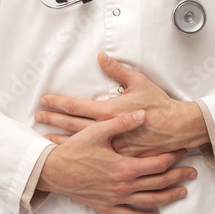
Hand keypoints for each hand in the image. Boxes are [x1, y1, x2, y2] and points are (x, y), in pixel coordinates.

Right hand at [36, 109, 196, 213]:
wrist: (53, 171)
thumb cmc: (74, 149)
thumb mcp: (98, 131)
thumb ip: (123, 122)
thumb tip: (142, 114)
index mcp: (125, 167)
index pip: (157, 163)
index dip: (172, 156)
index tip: (183, 151)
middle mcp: (124, 186)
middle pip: (158, 182)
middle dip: (177, 176)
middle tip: (192, 172)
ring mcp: (116, 198)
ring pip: (149, 201)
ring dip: (168, 197)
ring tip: (183, 192)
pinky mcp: (106, 206)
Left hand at [37, 52, 209, 156]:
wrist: (177, 128)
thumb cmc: (159, 104)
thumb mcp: (138, 82)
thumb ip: (117, 69)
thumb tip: (102, 56)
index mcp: (109, 110)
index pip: (76, 105)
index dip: (58, 102)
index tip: (45, 100)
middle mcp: (107, 128)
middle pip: (72, 124)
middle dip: (53, 120)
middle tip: (37, 117)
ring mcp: (112, 145)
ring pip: (80, 143)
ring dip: (61, 139)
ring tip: (46, 138)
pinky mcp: (120, 156)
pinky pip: (96, 155)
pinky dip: (80, 152)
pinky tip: (71, 154)